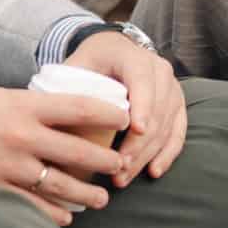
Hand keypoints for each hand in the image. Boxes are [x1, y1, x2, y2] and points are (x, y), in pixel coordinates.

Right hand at [0, 82, 129, 226]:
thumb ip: (25, 109)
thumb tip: (57, 119)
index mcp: (22, 105)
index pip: (80, 107)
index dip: (110, 112)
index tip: (128, 117)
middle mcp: (21, 136)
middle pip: (80, 151)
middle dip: (107, 161)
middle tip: (122, 166)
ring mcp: (7, 167)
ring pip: (62, 186)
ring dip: (87, 195)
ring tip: (102, 199)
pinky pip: (34, 209)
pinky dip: (55, 216)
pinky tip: (67, 218)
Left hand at [65, 32, 188, 183]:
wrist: (116, 51)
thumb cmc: (93, 61)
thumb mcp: (78, 63)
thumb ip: (68, 84)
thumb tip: (50, 115)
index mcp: (134, 57)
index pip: (142, 80)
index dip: (142, 105)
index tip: (136, 130)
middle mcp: (159, 70)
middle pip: (155, 111)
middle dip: (138, 144)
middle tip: (118, 168)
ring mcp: (172, 89)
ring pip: (166, 127)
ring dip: (146, 155)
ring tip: (124, 176)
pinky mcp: (177, 106)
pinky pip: (177, 133)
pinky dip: (167, 154)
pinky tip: (154, 171)